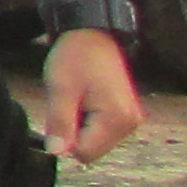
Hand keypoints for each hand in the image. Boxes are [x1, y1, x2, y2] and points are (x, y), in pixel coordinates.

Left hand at [40, 26, 142, 161]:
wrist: (93, 34)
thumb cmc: (77, 56)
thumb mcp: (61, 89)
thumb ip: (60, 123)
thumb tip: (56, 152)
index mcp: (118, 119)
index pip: (84, 152)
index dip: (65, 137)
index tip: (63, 111)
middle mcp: (130, 123)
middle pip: (92, 150)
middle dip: (74, 133)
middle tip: (71, 103)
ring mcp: (130, 120)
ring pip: (95, 142)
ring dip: (80, 127)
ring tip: (79, 99)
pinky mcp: (126, 115)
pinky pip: (101, 132)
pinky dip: (88, 122)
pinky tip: (86, 101)